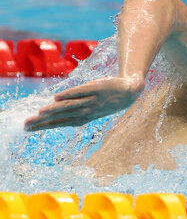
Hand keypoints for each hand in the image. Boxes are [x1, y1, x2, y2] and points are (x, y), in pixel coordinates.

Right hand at [25, 76, 144, 130]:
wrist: (129, 92)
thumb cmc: (107, 101)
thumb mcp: (91, 109)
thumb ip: (74, 110)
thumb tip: (54, 107)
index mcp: (84, 118)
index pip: (61, 123)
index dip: (44, 126)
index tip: (28, 129)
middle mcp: (86, 111)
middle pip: (61, 116)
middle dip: (43, 121)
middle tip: (26, 125)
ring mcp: (91, 100)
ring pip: (70, 106)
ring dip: (55, 109)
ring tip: (40, 113)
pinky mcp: (96, 88)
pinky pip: (81, 92)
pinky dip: (69, 95)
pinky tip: (57, 97)